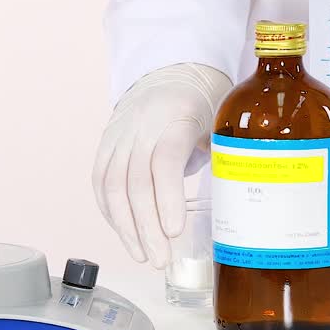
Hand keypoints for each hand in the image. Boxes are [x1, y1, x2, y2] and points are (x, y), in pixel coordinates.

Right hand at [93, 63, 230, 266]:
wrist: (171, 69)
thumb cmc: (204, 99)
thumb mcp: (220, 121)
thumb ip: (220, 158)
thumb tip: (229, 207)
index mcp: (176, 116)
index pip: (166, 160)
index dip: (168, 198)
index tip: (175, 231)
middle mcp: (141, 125)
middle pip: (136, 181)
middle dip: (146, 227)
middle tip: (161, 259)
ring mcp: (119, 134)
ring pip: (112, 186)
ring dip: (125, 227)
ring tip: (143, 256)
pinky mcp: (106, 142)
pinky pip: (101, 181)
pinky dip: (111, 212)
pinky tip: (125, 234)